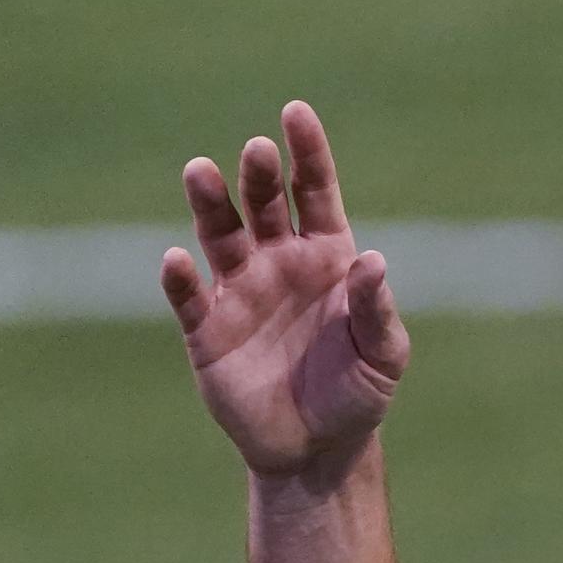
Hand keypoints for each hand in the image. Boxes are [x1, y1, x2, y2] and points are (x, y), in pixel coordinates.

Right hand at [159, 102, 409, 477]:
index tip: (295, 114)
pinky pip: (189, 297)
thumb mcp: (384, 355)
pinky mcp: (206, 330)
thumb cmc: (358, 393)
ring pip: (219, 234)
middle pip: (263, 203)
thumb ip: (376, 309)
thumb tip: (373, 260)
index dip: (306, 152)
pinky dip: (180, 278)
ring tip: (200, 171)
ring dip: (209, 203)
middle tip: (256, 150)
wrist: (318, 448)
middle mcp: (278, 261)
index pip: (314, 191)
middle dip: (259, 175)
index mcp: (327, 256)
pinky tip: (178, 260)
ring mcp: (239, 291)